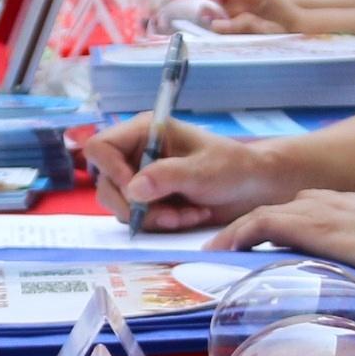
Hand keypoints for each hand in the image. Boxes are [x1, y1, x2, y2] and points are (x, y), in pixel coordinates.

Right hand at [81, 114, 279, 232]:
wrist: (254, 188)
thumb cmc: (233, 167)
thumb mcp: (202, 170)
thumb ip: (167, 177)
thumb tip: (133, 189)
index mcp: (144, 132)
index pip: (100, 147)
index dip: (111, 171)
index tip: (137, 191)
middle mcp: (136, 153)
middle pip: (105, 183)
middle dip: (137, 205)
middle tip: (170, 214)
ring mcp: (141, 178)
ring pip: (121, 205)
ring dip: (152, 217)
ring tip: (185, 215)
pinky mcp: (149, 200)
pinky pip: (137, 218)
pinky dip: (160, 223)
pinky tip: (188, 216)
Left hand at [212, 189, 354, 270]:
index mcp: (348, 205)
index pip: (305, 207)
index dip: (282, 222)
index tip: (267, 240)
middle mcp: (329, 201)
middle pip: (280, 208)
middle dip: (253, 226)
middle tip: (232, 245)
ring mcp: (318, 210)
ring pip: (264, 215)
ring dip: (238, 232)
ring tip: (219, 249)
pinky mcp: (310, 225)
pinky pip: (263, 224)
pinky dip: (241, 234)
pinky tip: (228, 248)